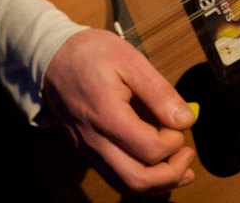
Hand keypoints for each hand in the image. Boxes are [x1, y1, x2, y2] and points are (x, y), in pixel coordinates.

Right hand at [41, 28, 197, 194]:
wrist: (52, 58)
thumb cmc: (92, 53)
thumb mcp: (130, 60)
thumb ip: (159, 92)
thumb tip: (186, 120)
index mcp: (107, 115)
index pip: (149, 149)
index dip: (173, 141)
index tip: (180, 122)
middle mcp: (95, 140)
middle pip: (136, 180)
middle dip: (170, 175)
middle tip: (188, 153)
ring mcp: (88, 149)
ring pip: (124, 185)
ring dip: (157, 183)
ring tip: (181, 169)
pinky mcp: (87, 150)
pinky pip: (114, 176)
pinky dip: (140, 178)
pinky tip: (158, 167)